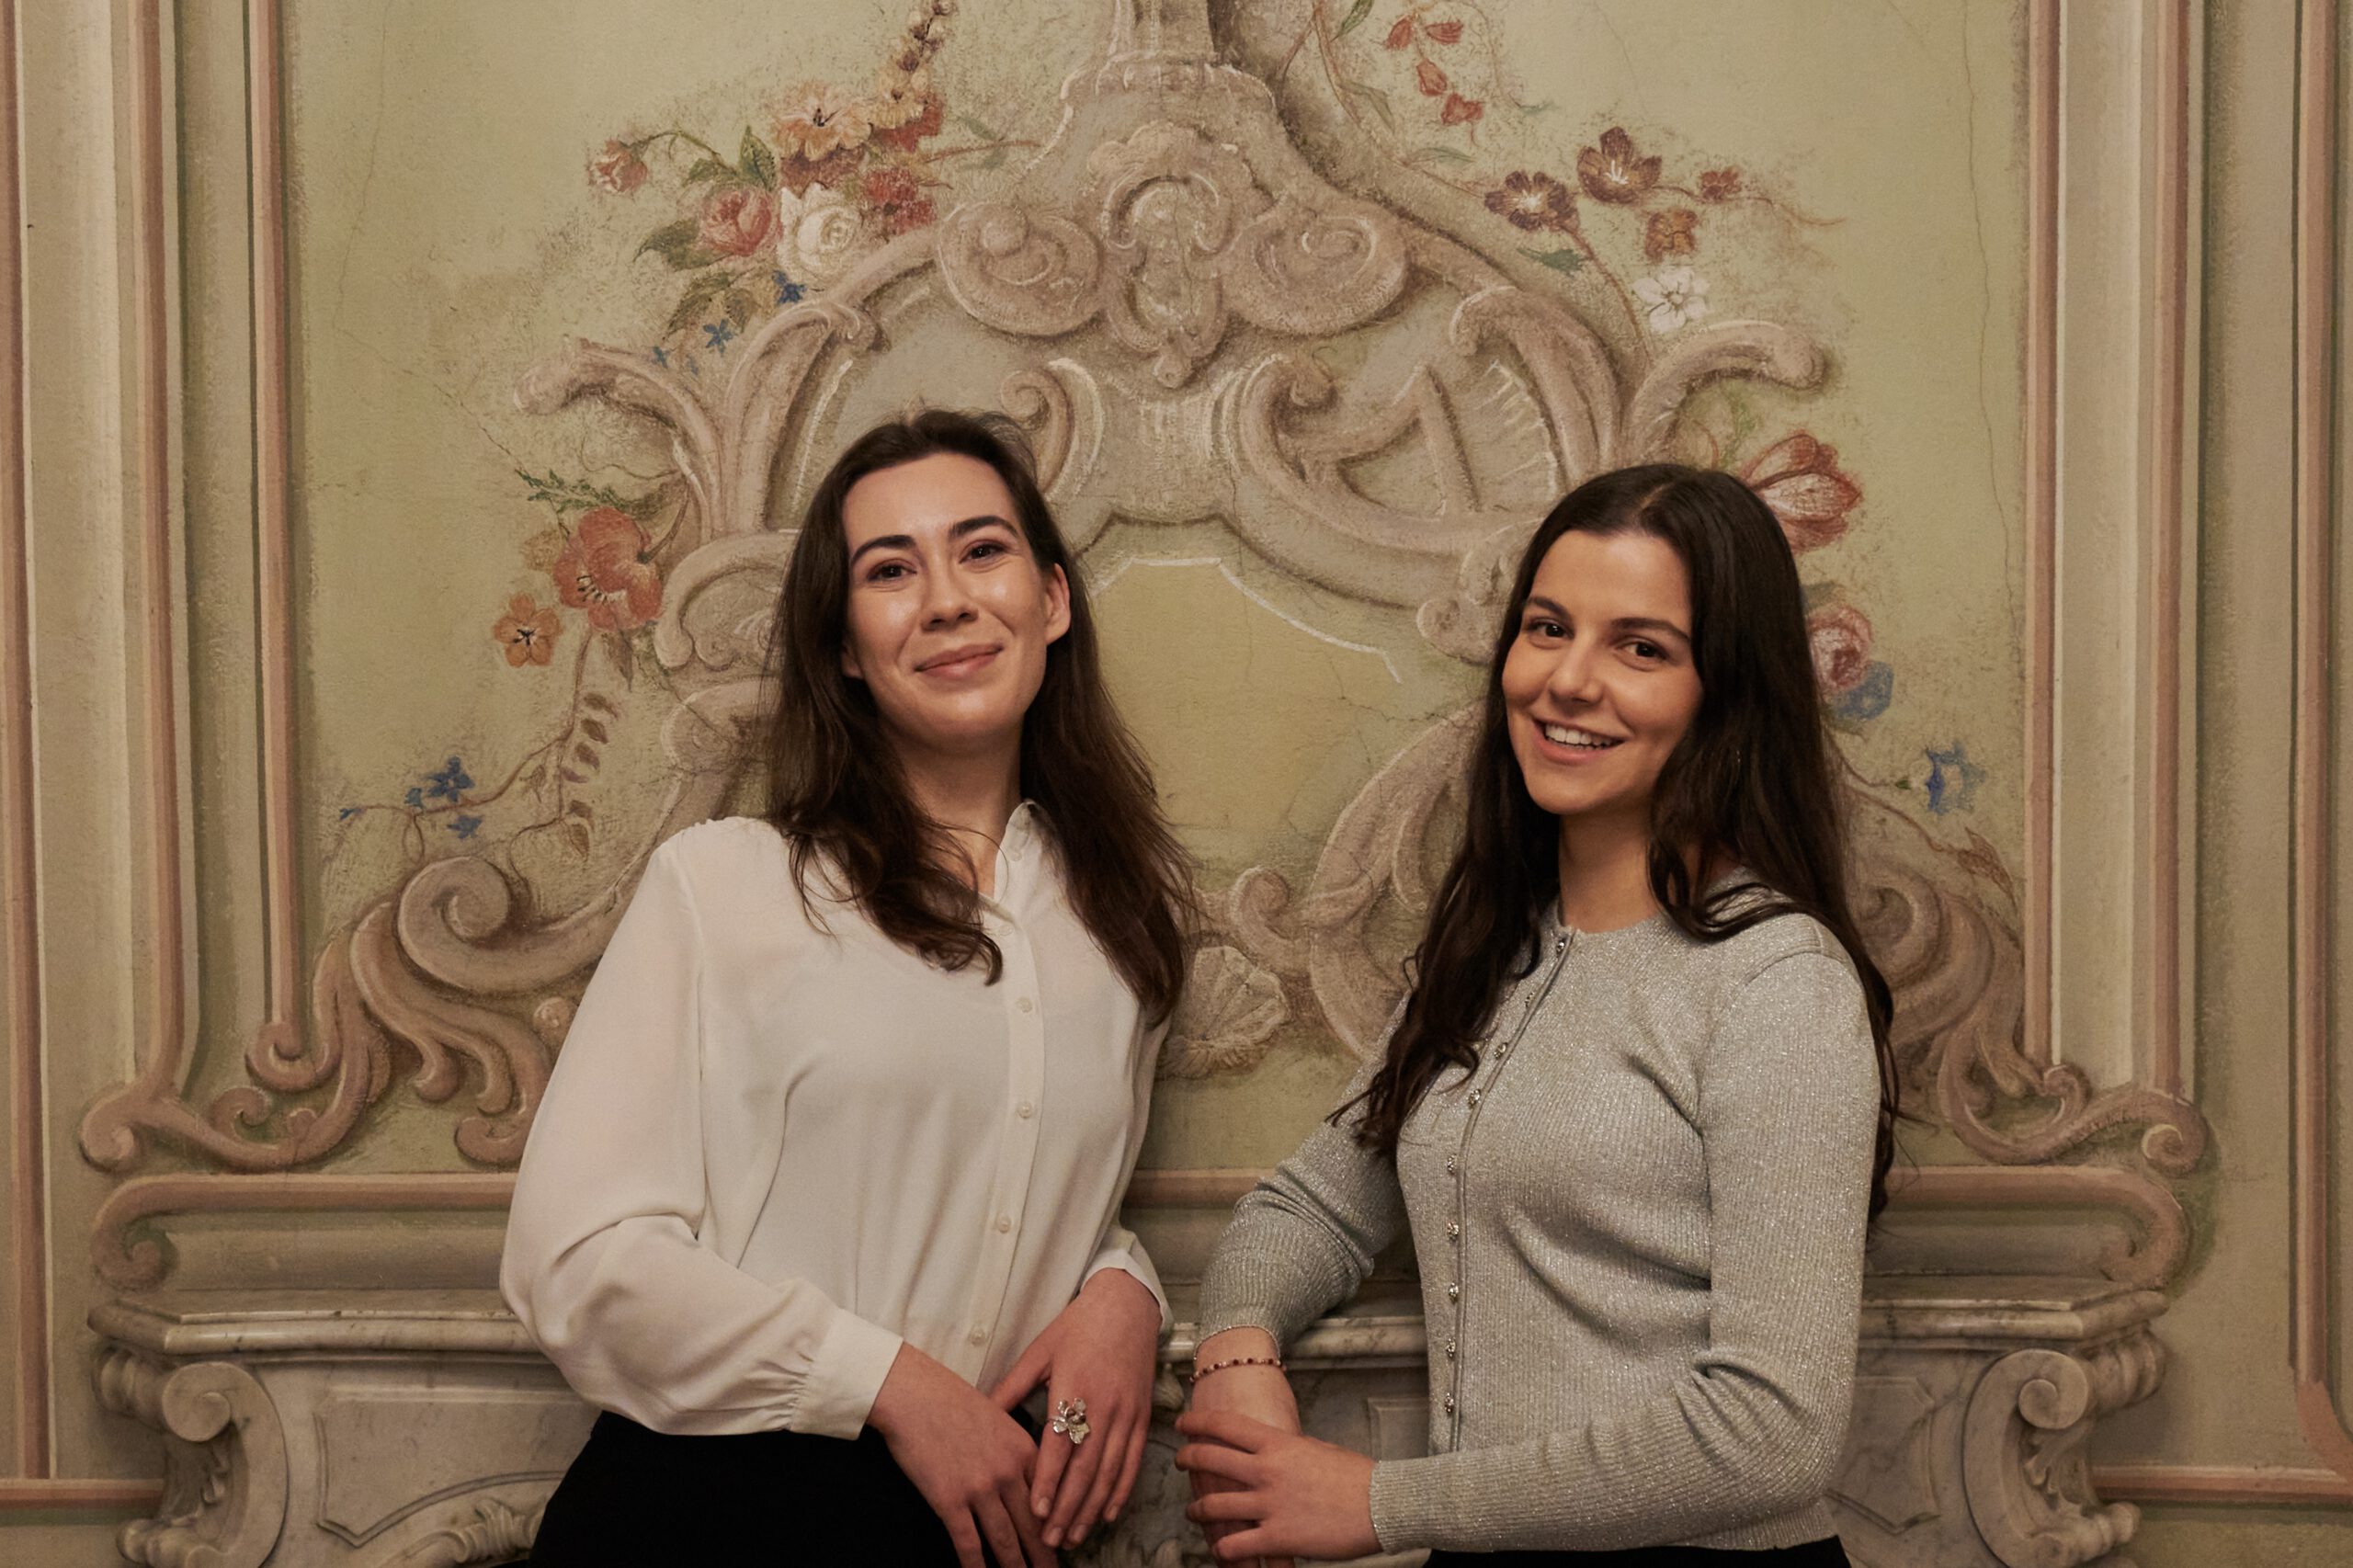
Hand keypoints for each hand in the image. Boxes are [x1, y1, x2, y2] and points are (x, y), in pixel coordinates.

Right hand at [869, 1342, 1053, 1567]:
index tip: (1065, 1543)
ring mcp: (980, 1487)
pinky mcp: (950, 1499)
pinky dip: (975, 1565)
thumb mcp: (999, 1418)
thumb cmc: (952, 1401)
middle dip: (1044, 1555)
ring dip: (1015, 1566)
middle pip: (1033, 1524)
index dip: (1058, 1524)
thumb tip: (1024, 1477)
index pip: (1051, 1496)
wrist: (914, 1395)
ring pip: (1005, 1539)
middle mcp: (1008, 1471)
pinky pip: (968, 1542)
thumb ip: (1014, 1450)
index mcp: (1024, 1449)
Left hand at [988, 1267, 1160, 1549]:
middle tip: (1051, 1539)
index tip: (1037, 1511)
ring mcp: (1126, 1412)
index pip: (1060, 1444)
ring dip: (1091, 1508)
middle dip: (1068, 1507)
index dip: (1049, 1480)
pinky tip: (1108, 1513)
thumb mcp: (1039, 1351)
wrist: (1126, 1305)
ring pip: (1109, 1471)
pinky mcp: (1142, 1415)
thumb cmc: (1077, 1326)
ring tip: (1075, 1535)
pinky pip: (1132, 1461)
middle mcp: (1104, 1404)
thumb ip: (1012, 1386)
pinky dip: (1121, 1491)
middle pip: (1085, 1467)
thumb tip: (982, 1413)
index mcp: (1074, 1387)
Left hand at [1174, 1409, 1378, 1564]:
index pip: (1224, 1425)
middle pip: (1210, 1459)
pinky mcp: (1277, 1537)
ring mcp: (1269, 1504)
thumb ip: (1287, 1449)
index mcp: (1278, 1444)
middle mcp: (1266, 1471)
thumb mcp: (1314, 1449)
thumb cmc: (1355, 1476)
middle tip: (1179, 1461)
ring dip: (1197, 1510)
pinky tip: (1221, 1549)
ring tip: (1193, 1512)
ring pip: (1214, 1505)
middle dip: (1187, 1459)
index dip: (1197, 1423)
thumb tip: (1272, 1448)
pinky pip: (1235, 1545)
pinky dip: (1223, 1549)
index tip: (1183, 1423)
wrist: (1382, 1502)